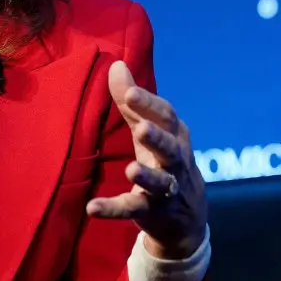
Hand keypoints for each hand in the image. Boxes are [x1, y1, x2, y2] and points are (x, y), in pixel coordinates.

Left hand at [86, 61, 206, 259]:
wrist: (188, 215)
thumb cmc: (164, 159)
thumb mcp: (150, 129)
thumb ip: (132, 103)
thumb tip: (116, 64)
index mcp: (176, 136)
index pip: (166, 116)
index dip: (149, 105)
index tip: (130, 93)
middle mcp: (176, 162)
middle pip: (171, 148)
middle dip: (157, 138)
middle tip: (141, 129)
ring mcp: (167, 190)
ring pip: (160, 182)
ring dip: (147, 176)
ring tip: (131, 169)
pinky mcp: (151, 212)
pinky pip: (132, 209)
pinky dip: (113, 209)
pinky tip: (92, 208)